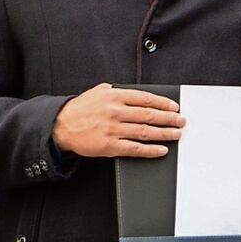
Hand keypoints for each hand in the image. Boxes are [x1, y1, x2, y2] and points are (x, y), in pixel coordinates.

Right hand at [52, 83, 182, 157]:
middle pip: (150, 115)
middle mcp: (116, 112)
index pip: (146, 99)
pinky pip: (135, 148)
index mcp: (115, 96)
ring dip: (165, 133)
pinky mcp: (109, 146)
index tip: (175, 107)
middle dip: (169, 119)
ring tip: (176, 134)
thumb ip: (119, 91)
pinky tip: (161, 150)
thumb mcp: (99, 91)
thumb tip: (138, 94)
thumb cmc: (80, 109)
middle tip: (181, 121)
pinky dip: (151, 150)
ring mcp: (113, 129)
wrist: (59, 126)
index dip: (164, 103)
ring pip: (146, 131)